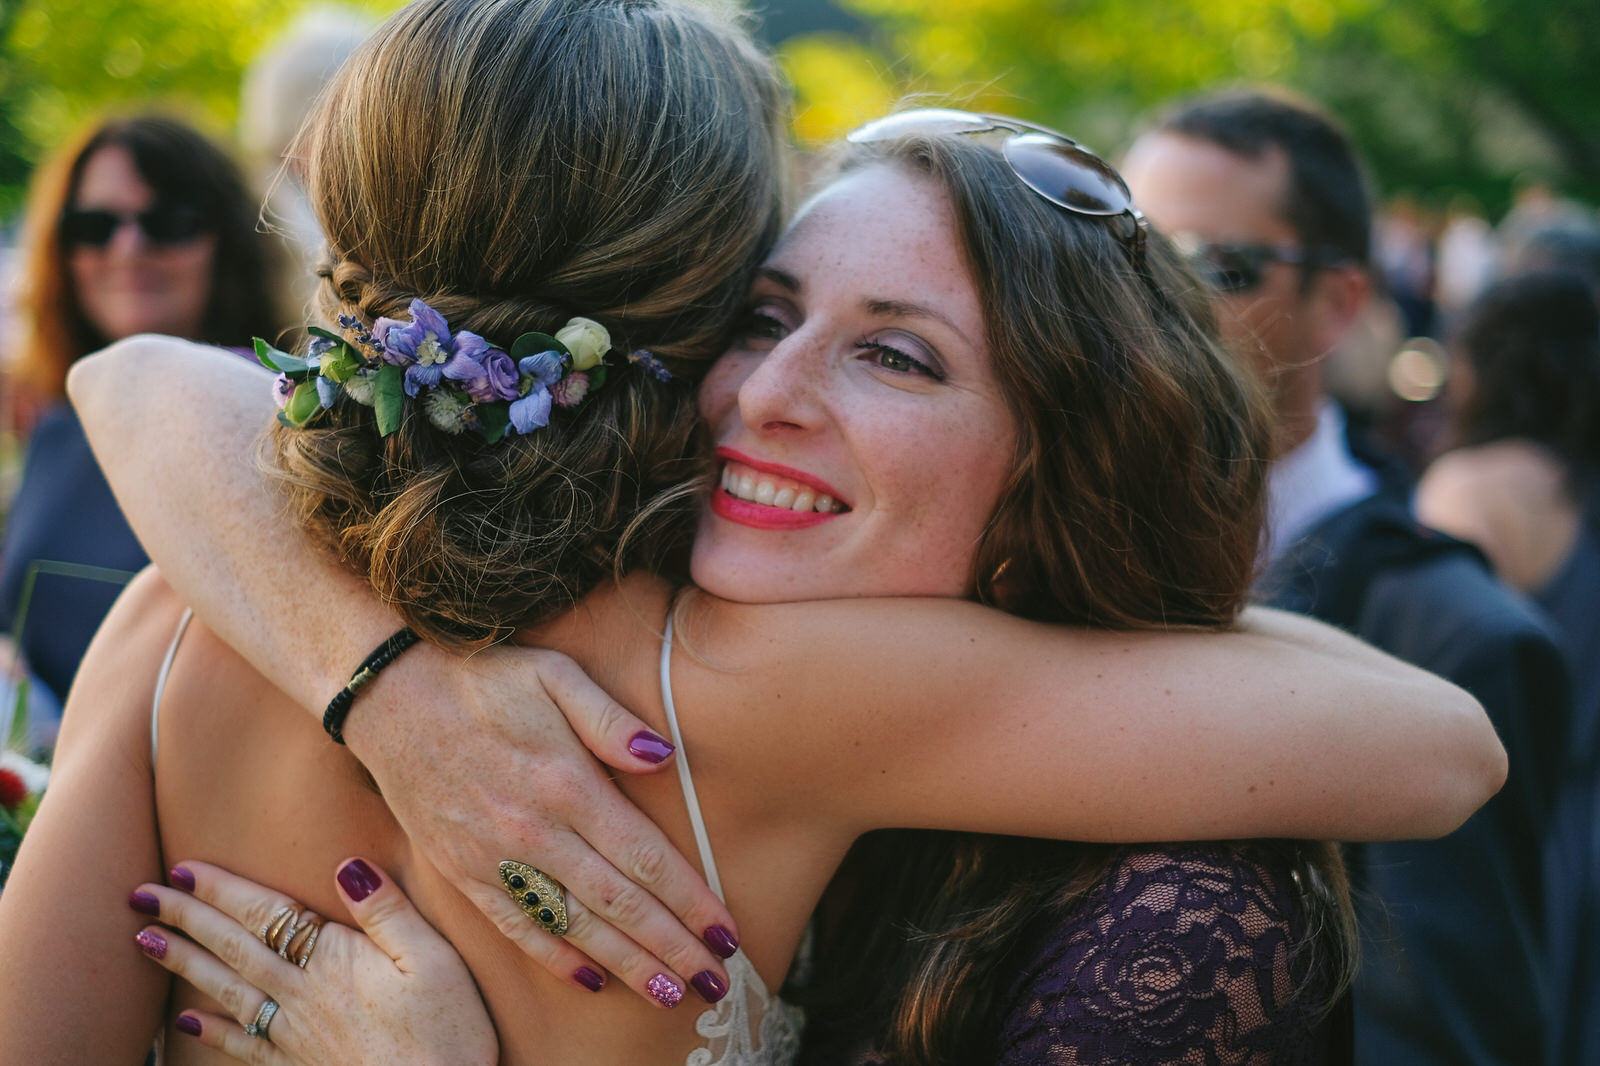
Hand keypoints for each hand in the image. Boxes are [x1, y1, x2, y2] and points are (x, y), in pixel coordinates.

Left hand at [131, 858, 495, 1065]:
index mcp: (334, 960)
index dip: (225, 890)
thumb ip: (387, 911)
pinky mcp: (300, 1063)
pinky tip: (188, 1019)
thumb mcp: (434, 958)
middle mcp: (303, 995)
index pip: (267, 914)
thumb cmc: (446, 1030)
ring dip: (184, 963)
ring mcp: (296, 1033)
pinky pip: (243, 1044)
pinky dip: (212, 1029)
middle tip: (142, 894)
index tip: (185, 868)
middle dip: (187, 917)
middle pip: (235, 948)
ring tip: (146, 940)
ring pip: (227, 990)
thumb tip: (348, 866)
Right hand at [342, 642, 740, 1003]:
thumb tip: (665, 759)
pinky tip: (591, 980)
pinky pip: (516, 927)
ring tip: (670, 995)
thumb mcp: (555, 674)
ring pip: (573, 927)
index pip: (644, 858)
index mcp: (566, 784)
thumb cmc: (482, 678)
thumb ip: (611, 720)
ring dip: (626, 966)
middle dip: (671, 947)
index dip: (690, 901)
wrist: (389, 695)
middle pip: (618, 904)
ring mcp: (494, 858)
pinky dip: (555, 959)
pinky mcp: (462, 872)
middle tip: (714, 980)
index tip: (725, 931)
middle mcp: (533, 832)